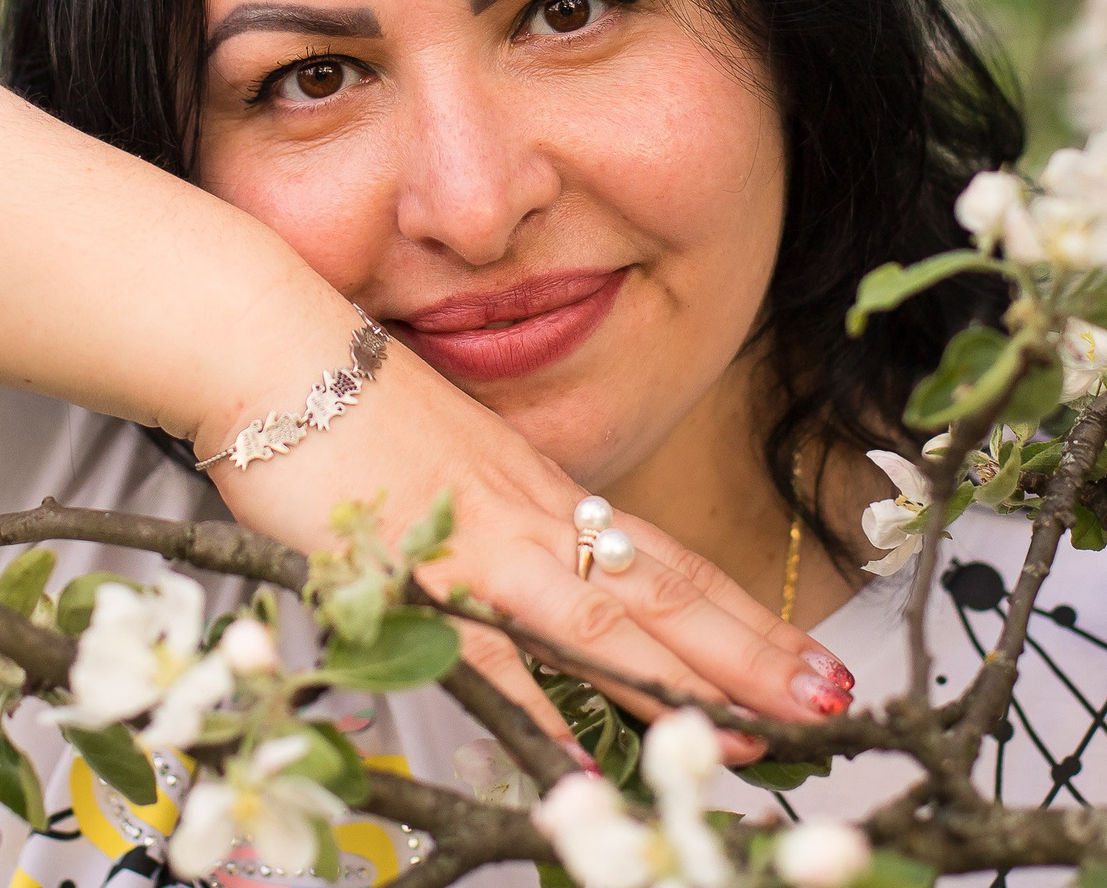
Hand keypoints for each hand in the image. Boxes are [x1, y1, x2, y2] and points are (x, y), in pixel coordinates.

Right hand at [205, 341, 852, 761]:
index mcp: (542, 490)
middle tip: (829, 703)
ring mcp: (486, 545)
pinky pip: (498, 658)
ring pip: (612, 624)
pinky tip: (587, 760)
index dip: (737, 615)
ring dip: (691, 684)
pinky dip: (547, 711)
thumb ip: (485, 512)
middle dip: (752, 656)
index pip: (663, 560)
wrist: (276, 346)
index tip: (801, 656)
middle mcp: (535, 515)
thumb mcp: (440, 457)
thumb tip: (516, 564)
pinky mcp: (423, 572)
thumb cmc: (341, 398)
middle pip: (666, 592)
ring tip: (761, 735)